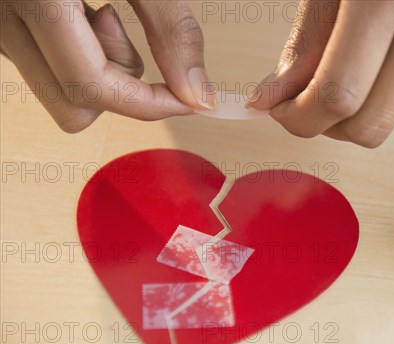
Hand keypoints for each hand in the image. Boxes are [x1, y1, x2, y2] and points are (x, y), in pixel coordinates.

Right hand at [0, 0, 214, 131]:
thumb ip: (171, 28)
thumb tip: (196, 91)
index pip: (90, 86)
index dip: (147, 104)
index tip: (187, 99)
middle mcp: (3, 16)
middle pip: (72, 105)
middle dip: (118, 88)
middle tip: (129, 35)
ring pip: (59, 89)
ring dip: (98, 67)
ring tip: (104, 9)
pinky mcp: (4, 22)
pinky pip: (48, 63)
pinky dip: (78, 51)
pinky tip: (84, 7)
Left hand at [248, 0, 393, 147]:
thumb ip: (305, 43)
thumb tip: (274, 99)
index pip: (340, 94)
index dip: (302, 118)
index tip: (285, 113)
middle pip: (372, 124)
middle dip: (329, 126)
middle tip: (310, 104)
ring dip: (362, 108)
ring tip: (353, 64)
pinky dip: (393, 90)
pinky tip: (389, 53)